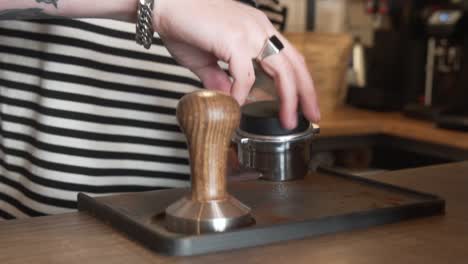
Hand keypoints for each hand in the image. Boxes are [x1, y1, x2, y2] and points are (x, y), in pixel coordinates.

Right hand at [153, 0, 319, 128]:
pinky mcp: (233, 38)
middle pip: (296, 64)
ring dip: (288, 98)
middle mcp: (259, 28)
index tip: (304, 103)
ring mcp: (248, 31)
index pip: (291, 57)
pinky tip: (237, 106)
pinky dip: (243, 94)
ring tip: (288, 120)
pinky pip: (245, 75)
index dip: (301, 82)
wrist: (161, 3)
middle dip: (306, 93)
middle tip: (312, 116)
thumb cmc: (182, 25)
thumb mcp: (206, 59)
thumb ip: (219, 78)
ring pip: (282, 70)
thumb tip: (228, 98)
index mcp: (258, 29)